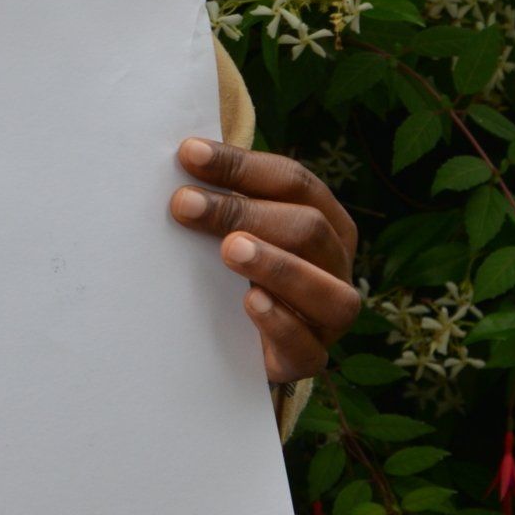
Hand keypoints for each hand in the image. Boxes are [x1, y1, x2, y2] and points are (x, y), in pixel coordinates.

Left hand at [170, 140, 360, 390]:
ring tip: (230, 249)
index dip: (240, 165)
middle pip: (308, 228)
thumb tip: (179, 156)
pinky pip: (307, 347)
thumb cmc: (232, 268)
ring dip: (277, 265)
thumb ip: (217, 197)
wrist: (233, 343)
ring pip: (328, 291)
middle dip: (244, 212)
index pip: (293, 181)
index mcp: (326, 219)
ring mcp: (330, 316)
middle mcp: (336, 264)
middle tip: (185, 204)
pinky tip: (249, 302)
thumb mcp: (230, 227)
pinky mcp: (309, 359)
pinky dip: (280, 324)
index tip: (187, 154)